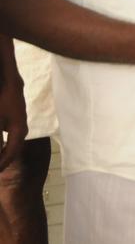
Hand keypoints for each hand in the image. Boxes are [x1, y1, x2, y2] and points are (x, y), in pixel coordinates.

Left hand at [0, 54, 26, 170]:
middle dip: (2, 161)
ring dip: (3, 153)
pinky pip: (8, 138)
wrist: (8, 80)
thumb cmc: (2, 100)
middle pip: (12, 151)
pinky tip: (0, 145)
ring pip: (10, 145)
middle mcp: (21, 130)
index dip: (1, 166)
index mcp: (19, 131)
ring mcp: (17, 124)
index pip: (10, 155)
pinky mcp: (12, 120)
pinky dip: (2, 144)